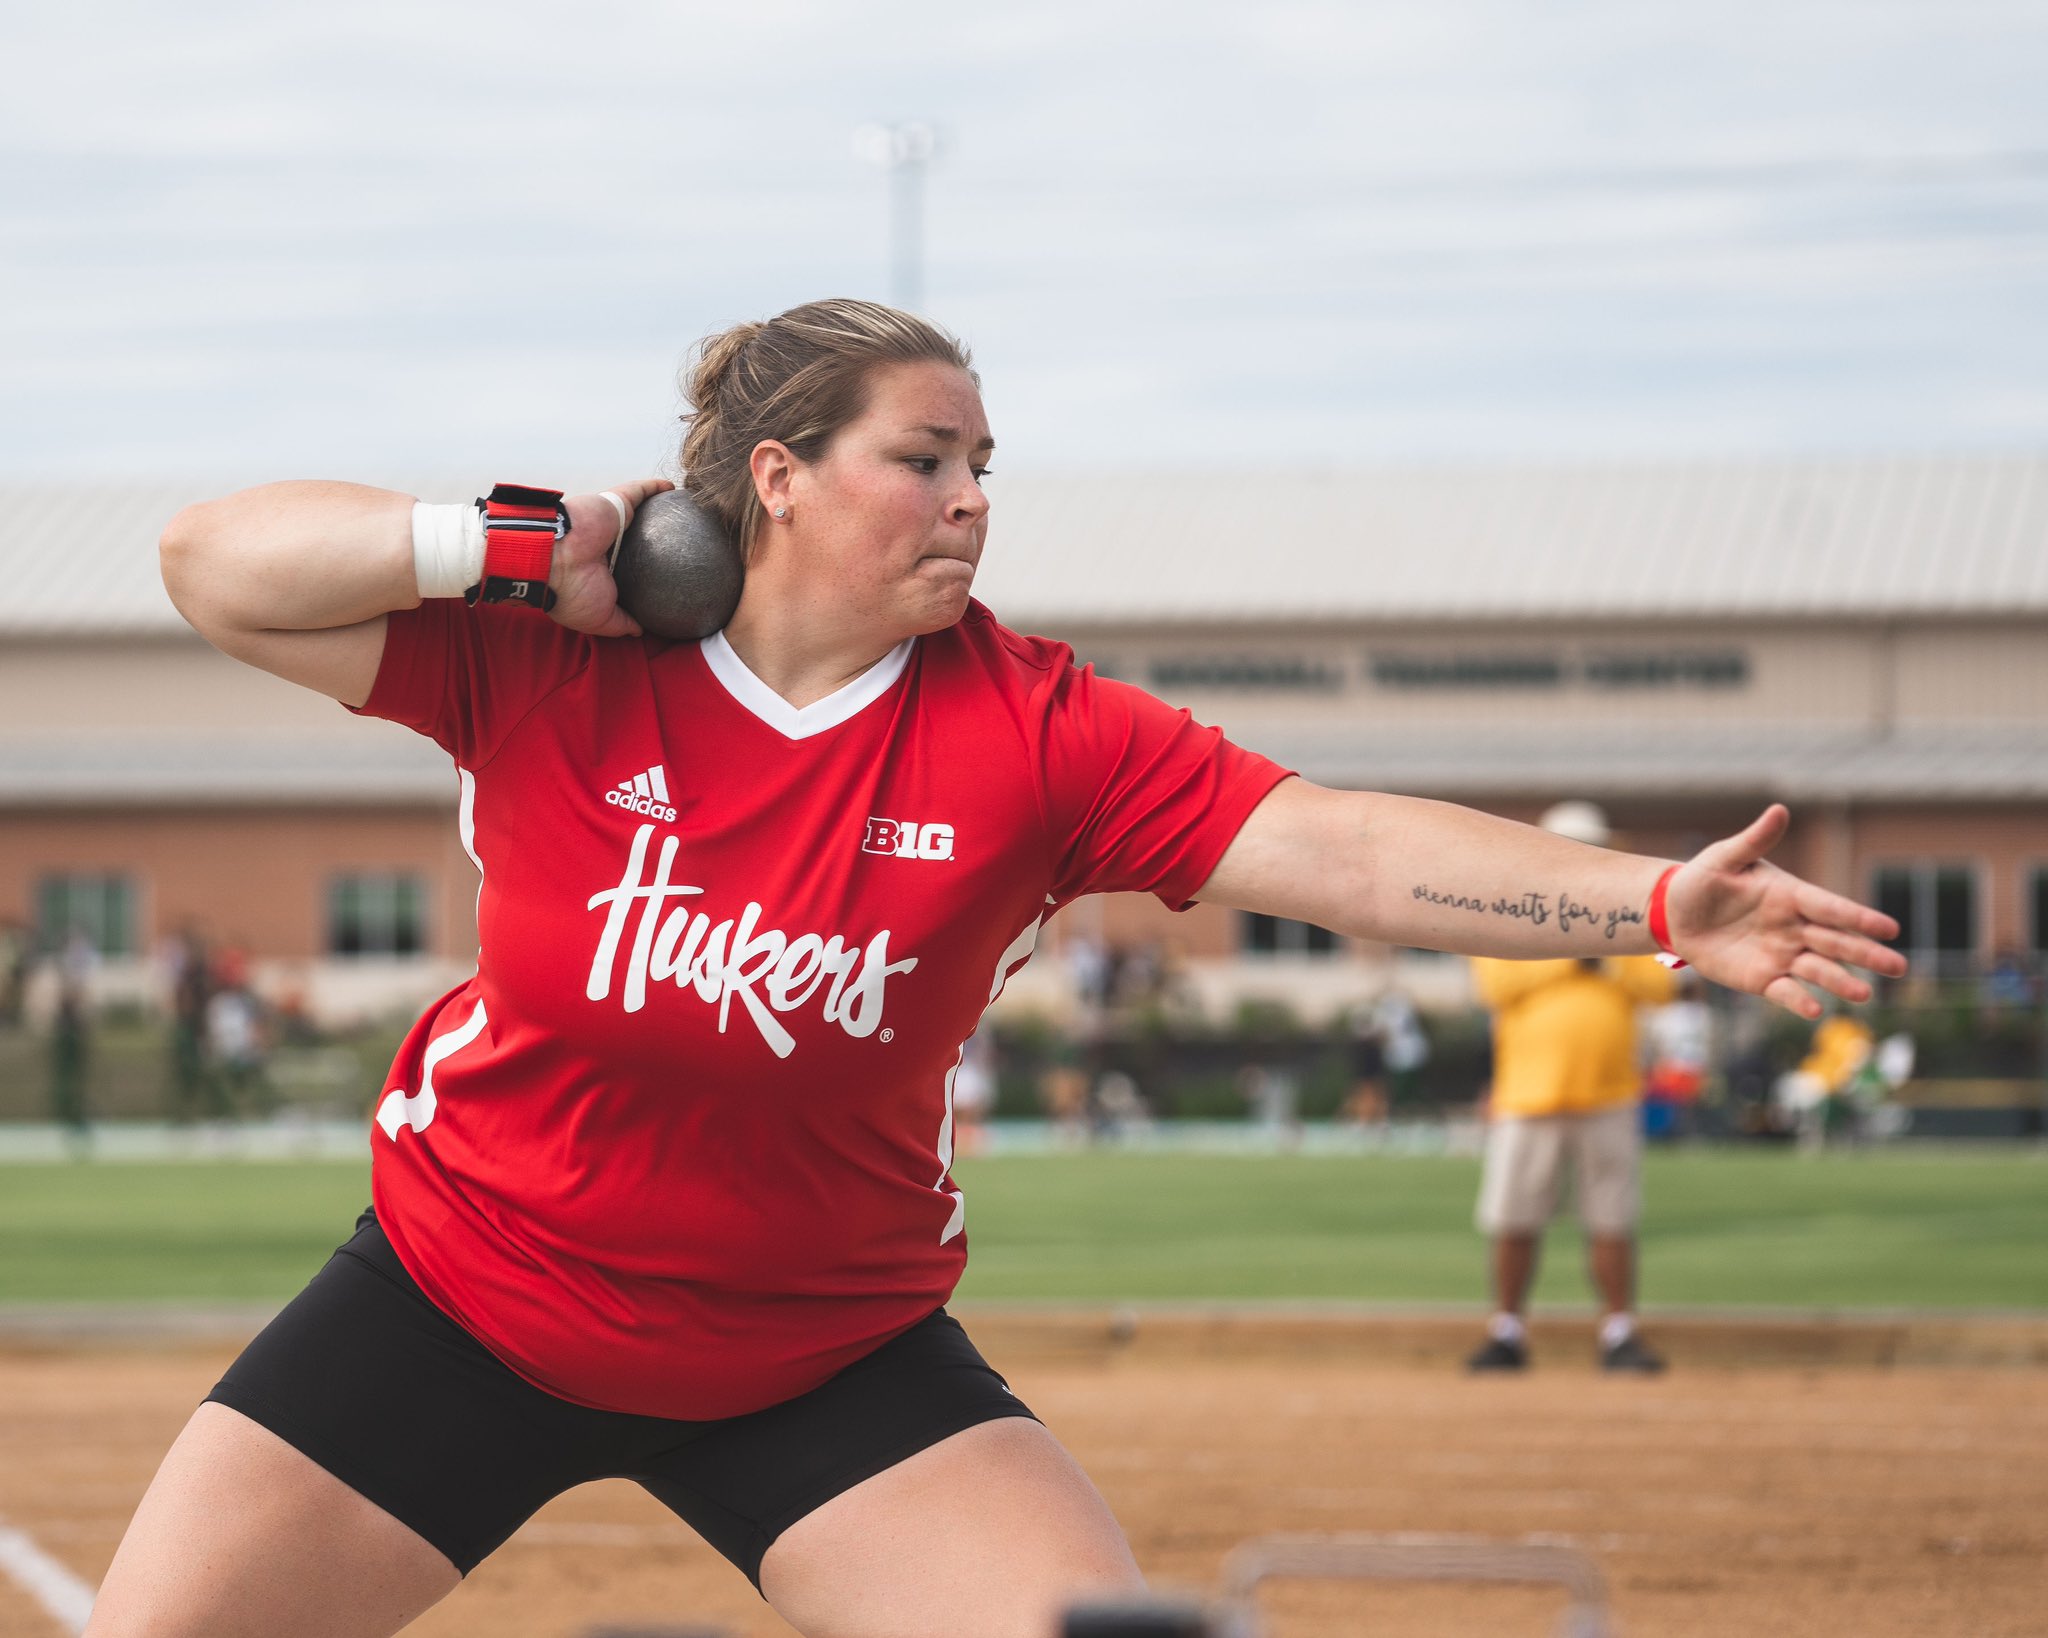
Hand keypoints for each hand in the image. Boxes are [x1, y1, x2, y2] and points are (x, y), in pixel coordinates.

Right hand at [548, 478, 674, 637]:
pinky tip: (673, 488)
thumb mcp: (600, 619)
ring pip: (640, 512)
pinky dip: (655, 487)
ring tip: (685, 513)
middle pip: (637, 540)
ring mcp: (611, 523)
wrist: (552, 558)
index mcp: (601, 570)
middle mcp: (607, 545)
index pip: (628, 569)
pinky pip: (639, 491)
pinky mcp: (614, 502)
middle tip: (681, 545)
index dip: (643, 572)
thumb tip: (640, 631)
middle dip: (656, 541)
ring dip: (661, 509)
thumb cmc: (571, 592)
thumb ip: (621, 622)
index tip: (667, 579)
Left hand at [1666, 804, 1907, 1018]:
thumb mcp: (1725, 858)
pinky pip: (1785, 992)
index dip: (1859, 918)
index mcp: (1792, 895)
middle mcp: (1795, 928)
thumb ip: (1754, 840)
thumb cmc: (1703, 880)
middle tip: (1899, 967)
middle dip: (1867, 954)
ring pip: (1819, 970)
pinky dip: (1800, 1001)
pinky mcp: (1763, 979)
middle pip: (1837, 942)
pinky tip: (1815, 1010)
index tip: (1890, 928)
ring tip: (1864, 995)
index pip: (1831, 908)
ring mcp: (1782, 955)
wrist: (1674, 914)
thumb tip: (1779, 810)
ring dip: (1841, 982)